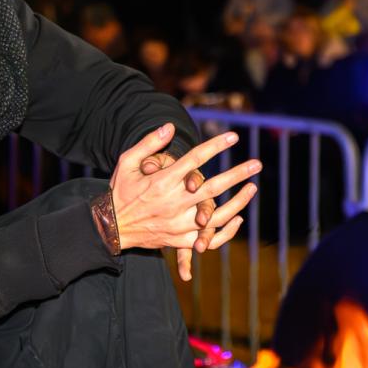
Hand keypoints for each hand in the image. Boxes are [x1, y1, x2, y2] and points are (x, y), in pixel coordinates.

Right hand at [107, 124, 260, 280]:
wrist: (110, 226)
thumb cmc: (120, 191)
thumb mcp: (127, 162)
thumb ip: (149, 143)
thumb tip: (170, 127)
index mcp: (162, 181)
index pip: (195, 160)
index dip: (216, 146)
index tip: (234, 137)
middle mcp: (174, 202)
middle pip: (213, 187)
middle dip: (237, 174)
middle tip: (257, 164)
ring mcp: (179, 223)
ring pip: (217, 214)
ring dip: (239, 201)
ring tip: (253, 188)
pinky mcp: (180, 240)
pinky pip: (210, 237)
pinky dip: (227, 230)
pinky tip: (238, 218)